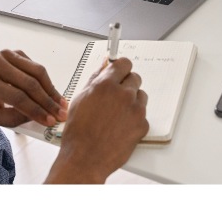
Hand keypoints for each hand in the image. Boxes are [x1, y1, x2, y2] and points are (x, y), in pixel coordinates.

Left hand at [0, 49, 67, 127]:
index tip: (49, 121)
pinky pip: (36, 67)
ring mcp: (6, 55)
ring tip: (60, 104)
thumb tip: (34, 116)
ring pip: (37, 72)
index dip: (36, 110)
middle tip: (60, 114)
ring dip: (51, 90)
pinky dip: (46, 81)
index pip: (17, 97)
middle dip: (48, 102)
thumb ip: (9, 119)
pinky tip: (51, 93)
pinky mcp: (15, 52)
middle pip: (30, 84)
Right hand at [45, 58, 147, 183]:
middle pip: (135, 77)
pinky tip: (120, 126)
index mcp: (106, 85)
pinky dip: (134, 118)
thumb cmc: (79, 132)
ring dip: (132, 100)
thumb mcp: (81, 99)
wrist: (86, 158)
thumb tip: (103, 67)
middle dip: (126, 83)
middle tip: (115, 95)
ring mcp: (135, 110)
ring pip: (141, 95)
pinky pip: (142, 114)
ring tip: (116, 113)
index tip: (119, 71)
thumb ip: (94, 79)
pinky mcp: (142, 125)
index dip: (120, 67)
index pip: (123, 63)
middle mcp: (123, 94)